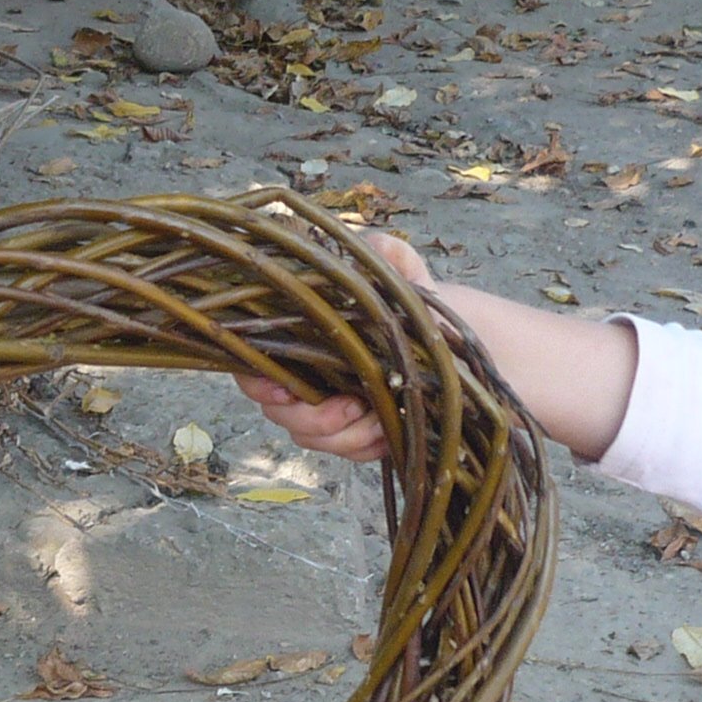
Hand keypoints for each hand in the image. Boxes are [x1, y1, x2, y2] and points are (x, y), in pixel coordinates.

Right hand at [233, 231, 430, 461]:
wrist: (447, 336)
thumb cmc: (412, 300)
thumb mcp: (400, 270)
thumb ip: (385, 254)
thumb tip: (372, 248)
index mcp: (297, 334)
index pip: (254, 366)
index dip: (259, 383)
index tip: (283, 389)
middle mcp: (302, 374)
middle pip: (279, 412)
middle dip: (314, 417)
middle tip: (352, 408)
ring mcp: (324, 407)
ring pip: (310, 437)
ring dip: (344, 435)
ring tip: (378, 418)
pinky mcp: (353, 432)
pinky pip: (345, 453)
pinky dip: (364, 448)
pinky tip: (387, 433)